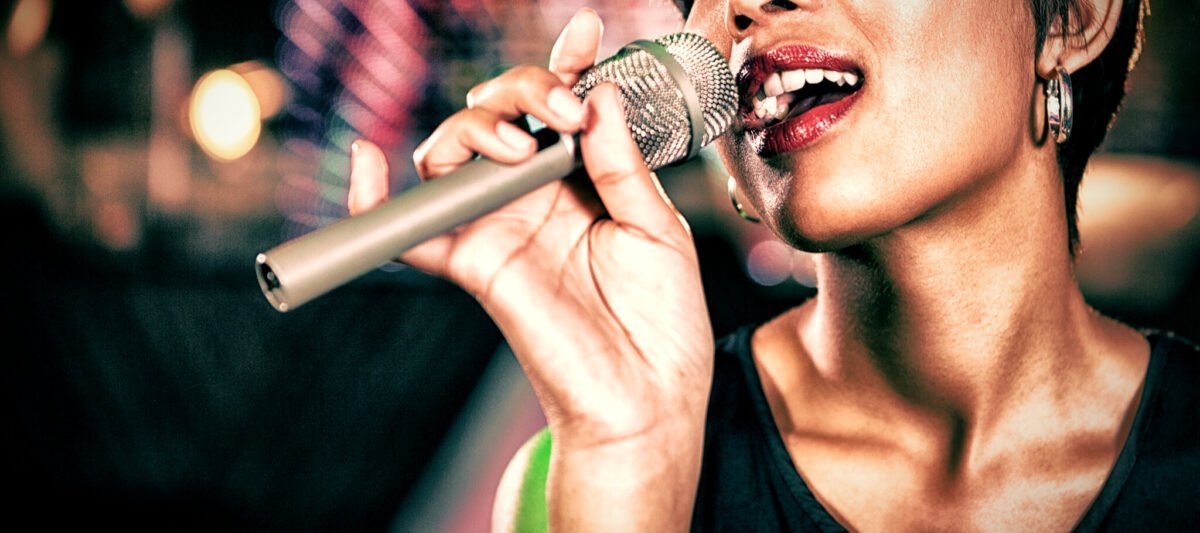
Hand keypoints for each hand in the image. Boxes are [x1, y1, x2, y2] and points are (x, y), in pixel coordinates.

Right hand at [349, 10, 713, 528]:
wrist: (648, 396)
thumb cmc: (663, 320)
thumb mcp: (658, 229)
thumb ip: (622, 164)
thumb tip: (598, 97)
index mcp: (584, 181)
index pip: (561, 110)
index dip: (564, 68)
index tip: (585, 33)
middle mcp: (536, 196)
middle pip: (499, 116)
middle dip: (524, 91)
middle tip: (565, 110)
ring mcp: (500, 227)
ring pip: (453, 153)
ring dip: (475, 128)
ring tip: (520, 143)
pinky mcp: (473, 265)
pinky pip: (412, 230)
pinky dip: (377, 199)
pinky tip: (367, 161)